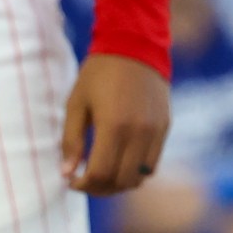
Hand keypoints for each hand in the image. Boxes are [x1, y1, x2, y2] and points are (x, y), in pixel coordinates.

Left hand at [61, 53, 171, 194]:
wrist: (135, 43)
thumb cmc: (99, 73)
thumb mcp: (76, 103)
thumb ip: (71, 141)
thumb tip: (67, 174)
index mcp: (114, 126)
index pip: (100, 174)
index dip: (83, 184)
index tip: (72, 180)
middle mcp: (139, 132)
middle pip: (121, 181)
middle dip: (100, 188)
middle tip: (86, 179)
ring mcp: (155, 130)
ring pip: (140, 177)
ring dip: (120, 183)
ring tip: (104, 172)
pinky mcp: (165, 126)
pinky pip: (153, 163)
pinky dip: (137, 170)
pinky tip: (121, 160)